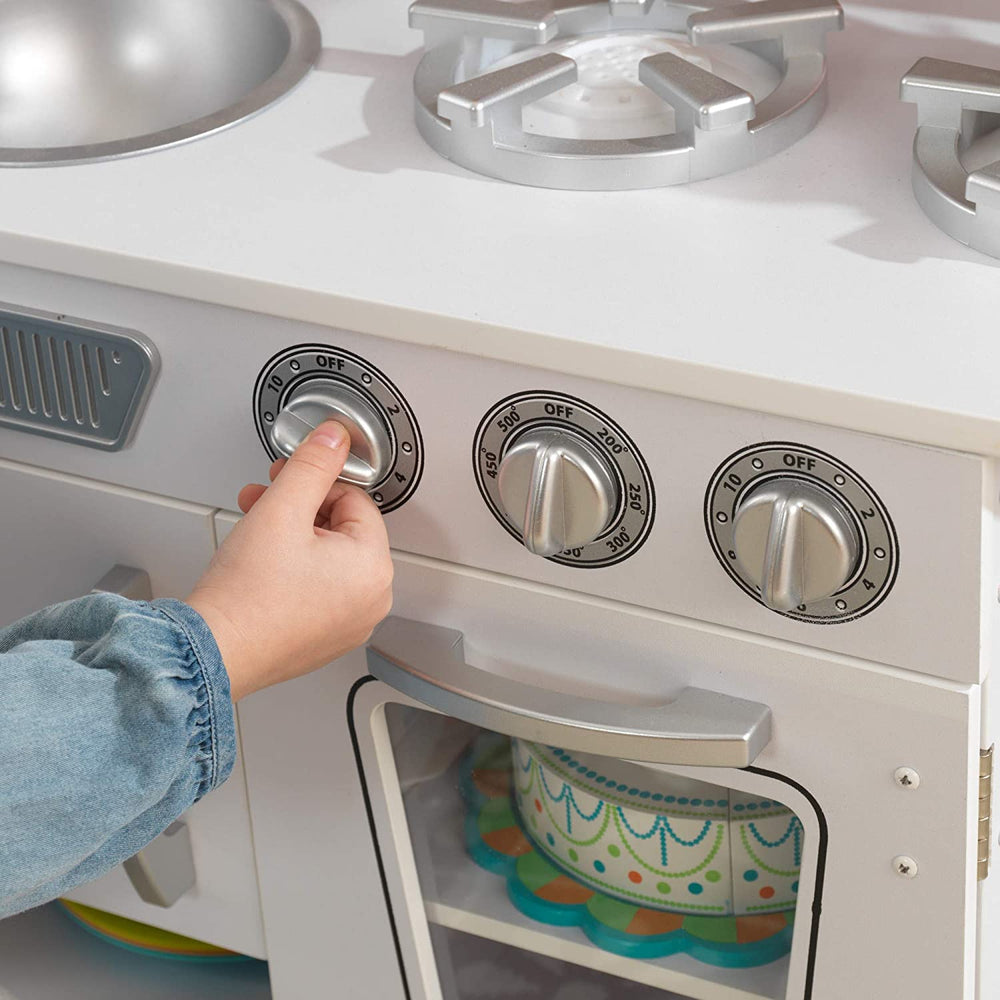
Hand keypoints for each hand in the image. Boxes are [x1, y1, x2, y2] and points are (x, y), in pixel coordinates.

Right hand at [186, 421, 392, 700]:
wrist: (211, 651)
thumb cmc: (246, 595)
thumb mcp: (282, 508)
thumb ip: (313, 464)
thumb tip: (336, 437)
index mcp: (374, 569)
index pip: (355, 500)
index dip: (315, 484)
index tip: (285, 480)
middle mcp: (371, 600)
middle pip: (343, 529)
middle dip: (300, 507)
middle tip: (264, 500)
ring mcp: (349, 623)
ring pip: (328, 558)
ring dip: (292, 534)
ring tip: (254, 530)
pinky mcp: (324, 637)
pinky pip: (319, 588)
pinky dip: (293, 569)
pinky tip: (261, 565)